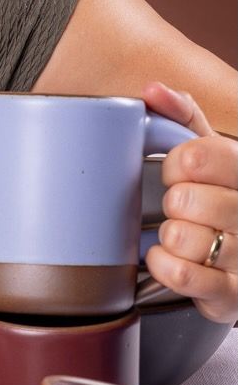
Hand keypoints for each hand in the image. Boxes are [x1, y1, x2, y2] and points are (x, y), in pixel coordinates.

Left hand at [142, 82, 236, 323]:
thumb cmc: (220, 199)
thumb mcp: (209, 154)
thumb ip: (182, 117)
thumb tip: (154, 90)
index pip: (199, 155)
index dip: (176, 164)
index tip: (179, 172)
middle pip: (185, 200)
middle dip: (172, 203)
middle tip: (182, 207)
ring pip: (183, 238)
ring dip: (169, 237)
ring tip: (181, 234)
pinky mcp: (234, 294)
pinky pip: (183, 275)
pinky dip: (164, 265)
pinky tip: (170, 257)